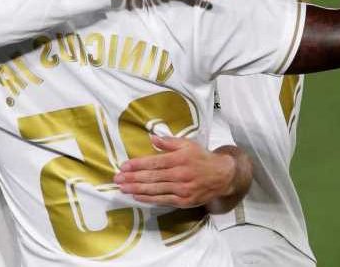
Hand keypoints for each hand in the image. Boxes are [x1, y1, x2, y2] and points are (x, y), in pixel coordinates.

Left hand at [113, 136, 238, 207]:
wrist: (222, 176)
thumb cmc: (201, 157)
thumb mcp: (187, 144)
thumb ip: (169, 142)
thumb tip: (152, 138)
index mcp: (179, 159)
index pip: (154, 162)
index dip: (137, 165)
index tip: (123, 166)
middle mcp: (180, 175)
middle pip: (152, 177)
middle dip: (132, 178)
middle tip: (117, 179)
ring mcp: (182, 189)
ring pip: (155, 190)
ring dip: (137, 189)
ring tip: (123, 188)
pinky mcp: (184, 201)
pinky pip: (163, 200)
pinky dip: (148, 199)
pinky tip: (137, 196)